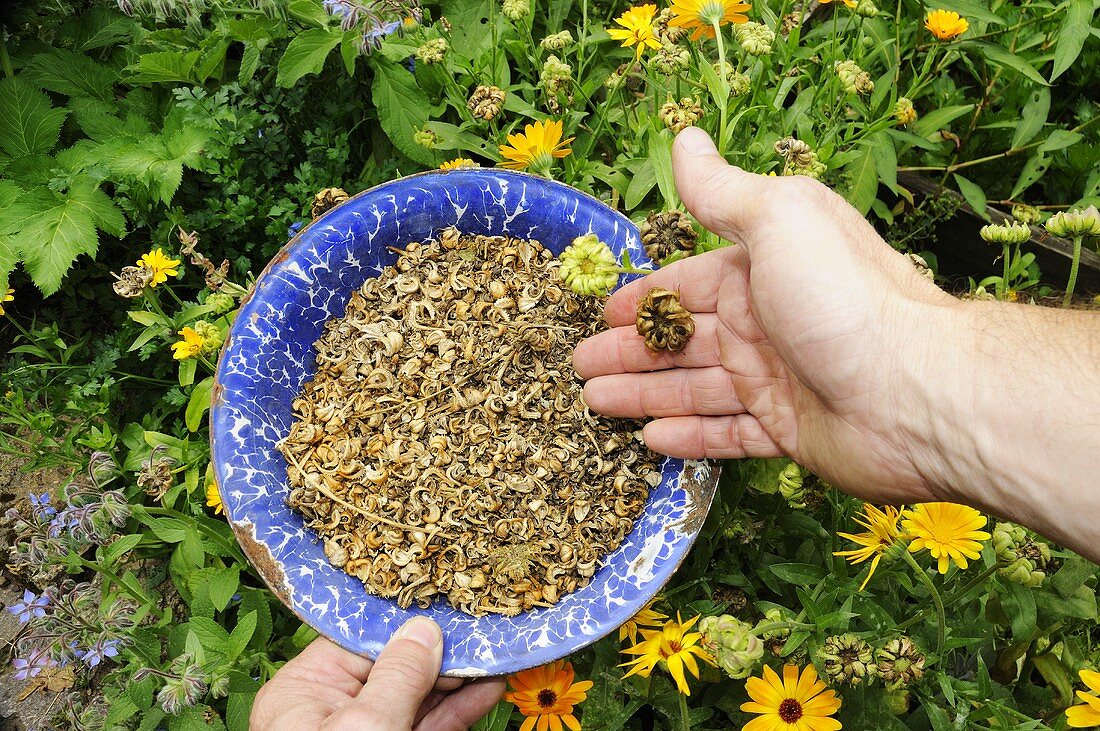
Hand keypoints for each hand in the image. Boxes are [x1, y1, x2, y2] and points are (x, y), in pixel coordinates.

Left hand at [251, 618, 503, 730]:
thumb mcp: (365, 727)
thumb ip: (397, 677)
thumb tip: (424, 630)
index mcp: (303, 695)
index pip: (358, 643)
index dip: (404, 626)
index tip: (446, 609)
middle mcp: (332, 714)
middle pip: (392, 667)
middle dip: (438, 651)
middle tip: (481, 630)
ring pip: (417, 698)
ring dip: (458, 678)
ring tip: (494, 653)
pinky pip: (431, 726)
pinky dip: (460, 710)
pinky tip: (488, 689)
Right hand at [574, 127, 964, 503]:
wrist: (919, 392)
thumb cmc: (843, 299)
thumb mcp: (780, 221)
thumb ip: (724, 190)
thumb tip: (684, 138)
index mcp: (761, 271)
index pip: (687, 283)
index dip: (643, 296)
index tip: (601, 311)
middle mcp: (766, 323)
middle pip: (683, 338)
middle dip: (630, 350)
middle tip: (579, 366)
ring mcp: (778, 380)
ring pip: (695, 388)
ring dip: (644, 394)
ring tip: (595, 403)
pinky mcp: (791, 431)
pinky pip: (728, 434)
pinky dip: (689, 437)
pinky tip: (651, 441)